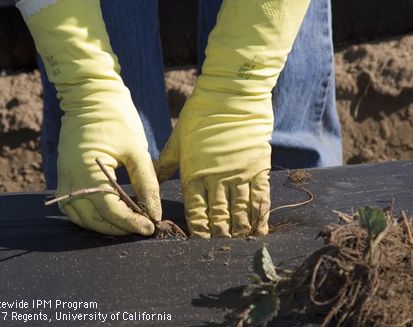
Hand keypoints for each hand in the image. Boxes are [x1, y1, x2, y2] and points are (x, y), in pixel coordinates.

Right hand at [19, 0, 160, 234]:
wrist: (91, 94)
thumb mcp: (137, 150)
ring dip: (102, 226)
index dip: (131, 223)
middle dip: (118, 229)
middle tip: (141, 228)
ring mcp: (63, 176)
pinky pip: (72, 205)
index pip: (110, 209)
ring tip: (126, 225)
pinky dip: (89, 215)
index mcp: (88, 170)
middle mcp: (70, 178)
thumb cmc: (118, 118)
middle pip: (92, 218)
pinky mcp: (63, 173)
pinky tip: (108, 215)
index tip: (150, 228)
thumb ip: (146, 184)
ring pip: (79, 216)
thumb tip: (155, 213)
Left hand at [155, 0, 309, 237]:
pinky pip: (259, 198)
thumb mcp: (178, 138)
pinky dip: (259, 216)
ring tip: (239, 246)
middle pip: (218, 215)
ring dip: (238, 231)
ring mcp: (239, 174)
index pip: (195, 210)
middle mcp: (216, 179)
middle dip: (218, 236)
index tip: (199, 244)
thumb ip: (167, 161)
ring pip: (239, 211)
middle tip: (220, 251)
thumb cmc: (200, 114)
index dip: (198, 230)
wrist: (232, 94)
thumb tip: (153, 174)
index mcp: (194, 173)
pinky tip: (259, 231)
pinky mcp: (257, 168)